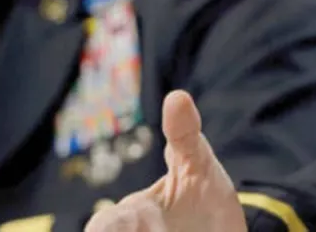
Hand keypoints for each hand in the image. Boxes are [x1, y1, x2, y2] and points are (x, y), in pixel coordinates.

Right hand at [84, 91, 246, 231]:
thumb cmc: (206, 204)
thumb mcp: (201, 168)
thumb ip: (185, 137)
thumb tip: (177, 96)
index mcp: (133, 217)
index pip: (109, 223)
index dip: (117, 227)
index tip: (143, 221)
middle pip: (110, 229)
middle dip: (126, 230)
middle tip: (155, 230)